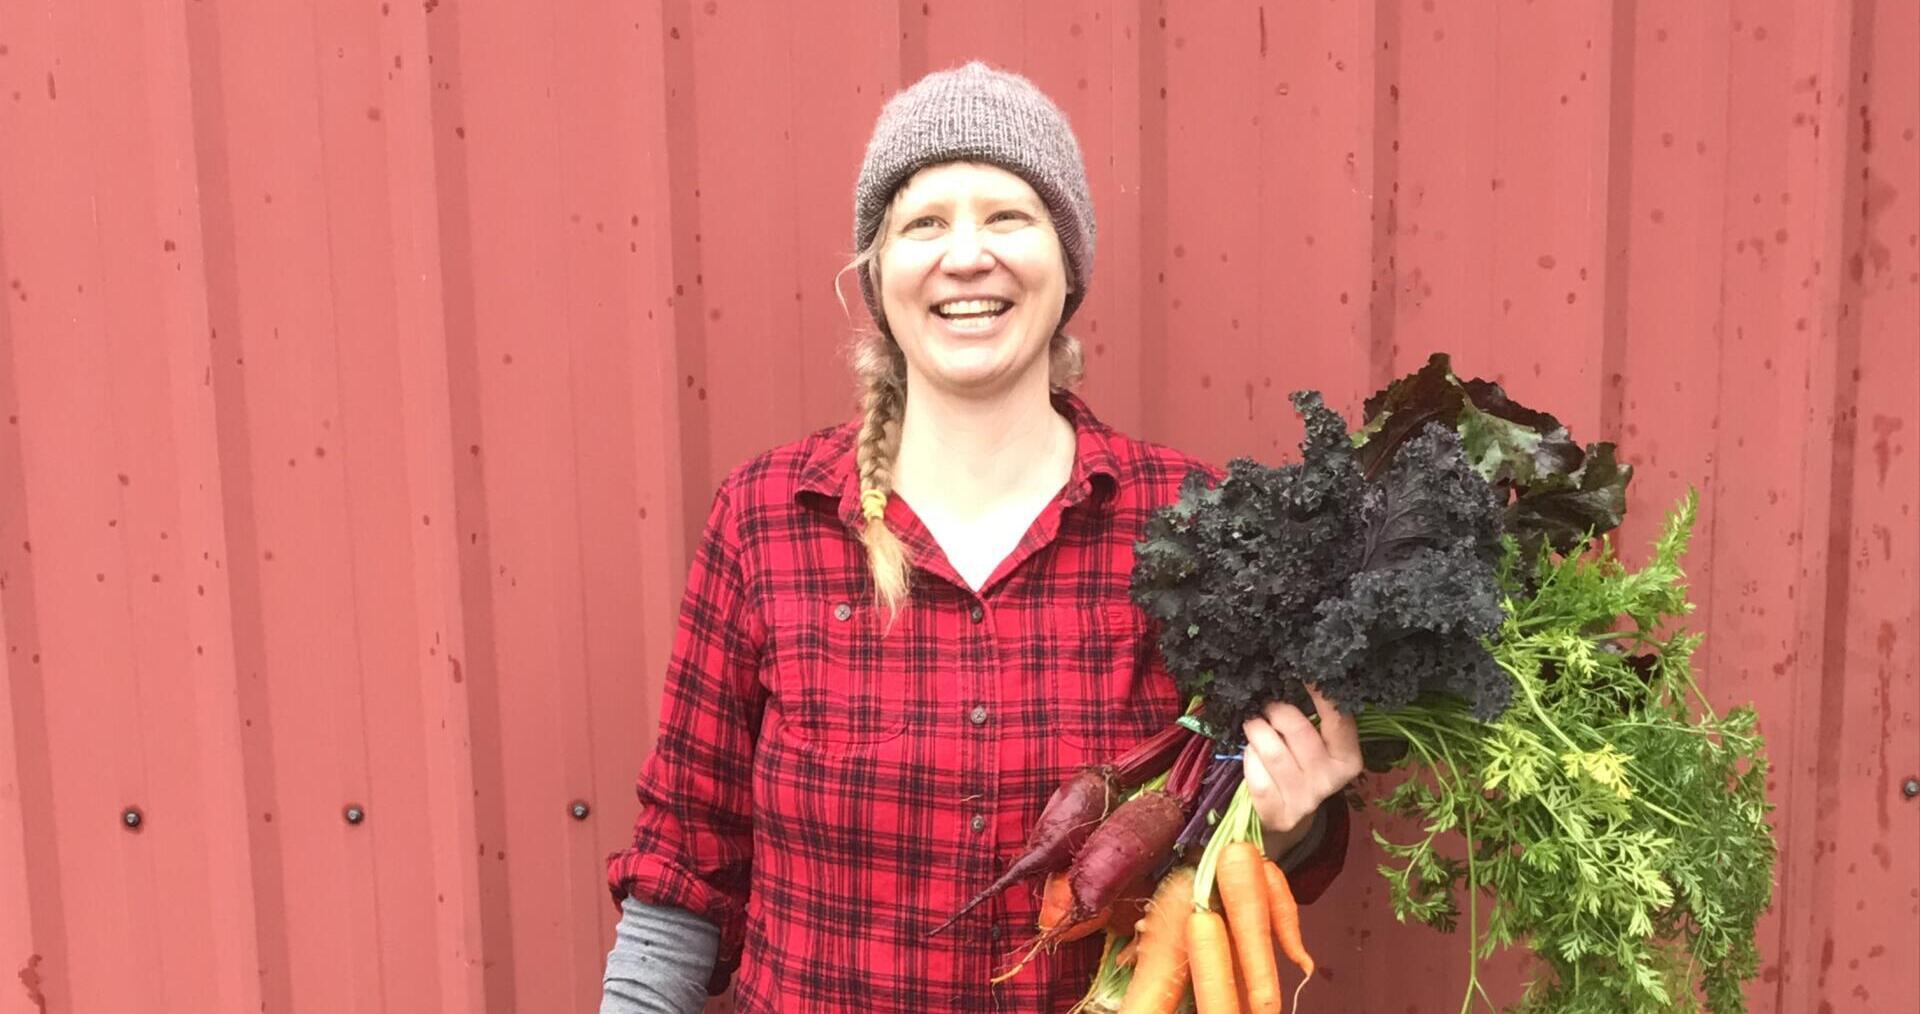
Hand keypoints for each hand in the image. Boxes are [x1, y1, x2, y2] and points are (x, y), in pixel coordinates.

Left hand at [1240, 685, 1362, 848]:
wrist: (1288, 818)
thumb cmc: (1301, 768)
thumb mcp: (1318, 747)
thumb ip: (1316, 720)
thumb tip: (1295, 676)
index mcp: (1348, 760)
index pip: (1339, 719)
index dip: (1321, 694)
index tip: (1305, 671)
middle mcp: (1330, 781)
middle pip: (1299, 732)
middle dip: (1277, 711)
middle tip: (1267, 705)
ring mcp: (1304, 799)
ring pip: (1273, 752)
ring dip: (1257, 730)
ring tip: (1254, 724)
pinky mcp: (1277, 812)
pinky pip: (1256, 773)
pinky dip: (1249, 757)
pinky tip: (1251, 753)